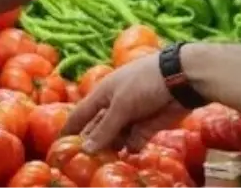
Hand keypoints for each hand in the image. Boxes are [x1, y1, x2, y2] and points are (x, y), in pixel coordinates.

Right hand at [62, 54, 187, 151]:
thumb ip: (105, 128)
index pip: (80, 115)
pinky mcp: (147, 126)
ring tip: (108, 161)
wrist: (180, 79)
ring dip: (112, 148)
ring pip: (116, 138)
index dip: (70, 129)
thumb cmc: (143, 83)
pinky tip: (129, 154)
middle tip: (87, 161)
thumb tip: (86, 149)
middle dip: (93, 143)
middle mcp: (113, 107)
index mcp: (101, 95)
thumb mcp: (120, 105)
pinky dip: (131, 148)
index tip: (60, 145)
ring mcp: (131, 117)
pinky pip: (134, 142)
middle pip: (98, 129)